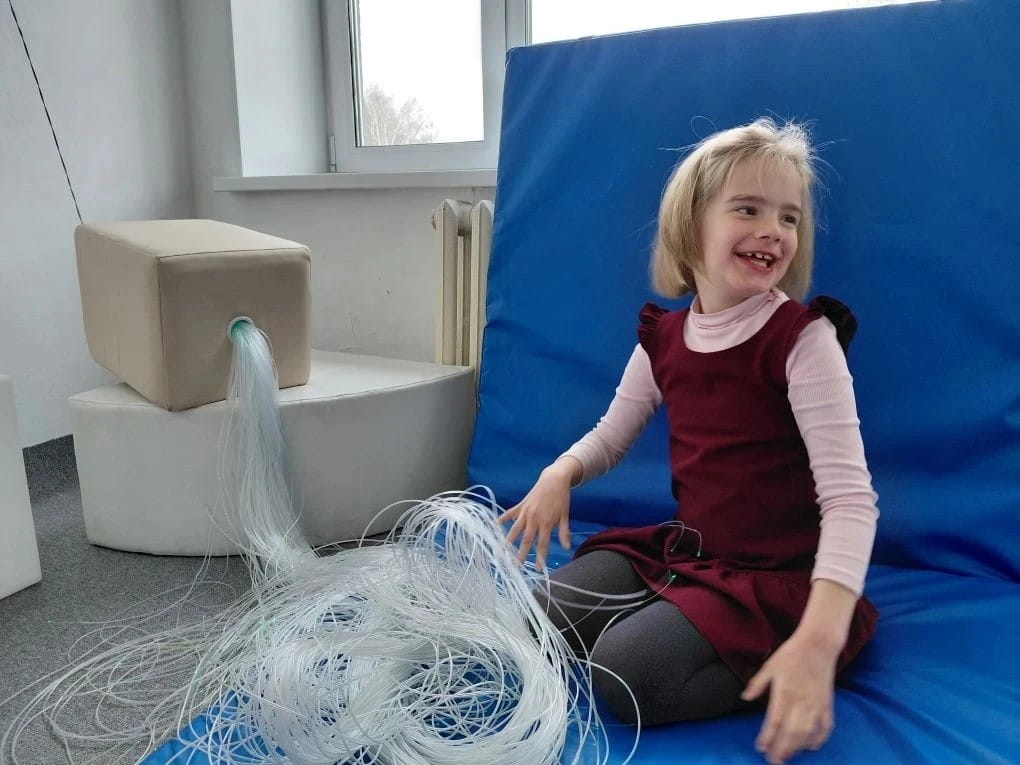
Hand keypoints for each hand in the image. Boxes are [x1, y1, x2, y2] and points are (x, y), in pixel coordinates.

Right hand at [497, 463, 573, 570]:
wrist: (554, 479)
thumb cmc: (561, 498)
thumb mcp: (565, 515)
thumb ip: (564, 531)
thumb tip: (567, 548)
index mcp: (546, 522)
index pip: (543, 544)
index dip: (541, 557)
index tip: (538, 569)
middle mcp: (534, 519)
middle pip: (527, 539)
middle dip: (521, 553)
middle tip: (515, 566)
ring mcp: (526, 512)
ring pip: (515, 529)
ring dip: (508, 541)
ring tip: (501, 551)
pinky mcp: (521, 505)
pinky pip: (509, 513)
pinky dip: (502, 518)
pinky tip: (494, 525)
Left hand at [741, 632, 838, 763]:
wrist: (818, 645)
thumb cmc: (791, 654)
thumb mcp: (769, 665)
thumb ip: (757, 683)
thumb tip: (745, 697)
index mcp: (785, 692)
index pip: (774, 721)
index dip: (767, 737)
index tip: (760, 747)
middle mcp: (801, 701)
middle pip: (791, 732)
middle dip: (781, 749)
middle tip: (773, 760)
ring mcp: (816, 704)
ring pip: (807, 733)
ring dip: (797, 748)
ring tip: (787, 756)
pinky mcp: (827, 704)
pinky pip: (825, 727)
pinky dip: (819, 739)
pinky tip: (811, 747)